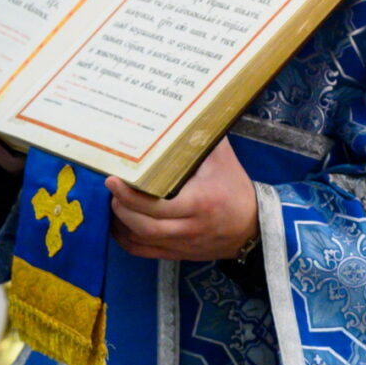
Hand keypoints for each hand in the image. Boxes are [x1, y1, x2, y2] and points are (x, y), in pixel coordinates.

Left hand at [108, 142, 257, 262]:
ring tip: (113, 203)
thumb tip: (182, 111)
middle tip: (111, 190)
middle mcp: (189, 227)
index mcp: (199, 203)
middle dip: (121, 208)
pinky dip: (127, 240)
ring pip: (142, 241)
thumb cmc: (235, 188)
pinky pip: (145, 252)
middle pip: (144, 226)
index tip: (113, 180)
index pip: (157, 206)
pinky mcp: (178, 253)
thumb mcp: (222, 158)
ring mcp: (183, 244)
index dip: (130, 196)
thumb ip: (201, 137)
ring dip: (121, 223)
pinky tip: (119, 225)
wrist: (254, 226)